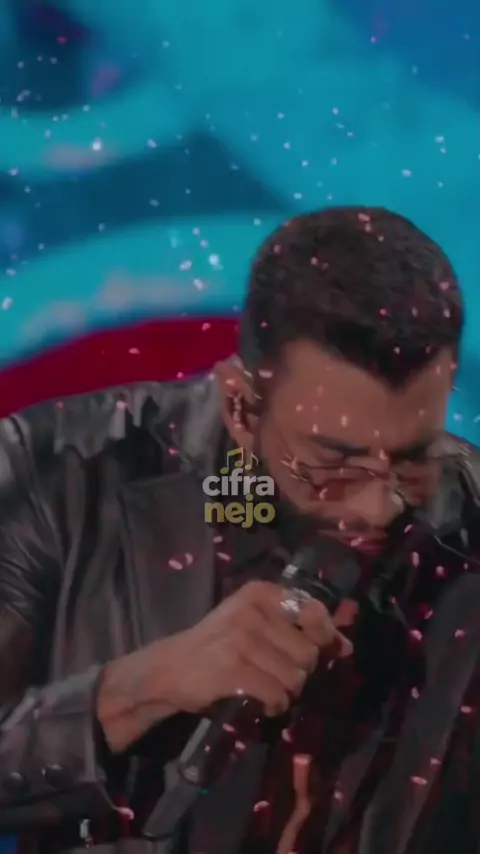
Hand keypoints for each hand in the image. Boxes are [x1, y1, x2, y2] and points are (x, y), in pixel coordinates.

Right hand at [149, 580, 352, 717]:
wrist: (170, 669)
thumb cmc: (218, 645)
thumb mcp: (256, 625)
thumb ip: (300, 630)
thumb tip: (347, 647)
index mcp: (261, 593)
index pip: (314, 611)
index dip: (324, 636)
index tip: (316, 651)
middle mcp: (253, 611)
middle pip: (309, 651)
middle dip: (299, 671)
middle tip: (276, 674)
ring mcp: (243, 639)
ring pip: (296, 677)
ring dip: (286, 692)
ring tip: (266, 688)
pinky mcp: (234, 669)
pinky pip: (277, 695)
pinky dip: (274, 705)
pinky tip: (260, 702)